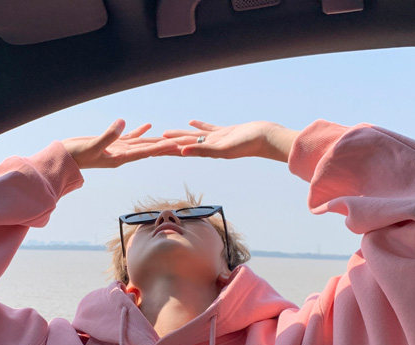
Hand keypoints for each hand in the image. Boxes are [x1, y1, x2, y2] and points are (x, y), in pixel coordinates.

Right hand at [62, 119, 179, 168]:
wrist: (65, 159)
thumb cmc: (76, 155)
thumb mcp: (93, 146)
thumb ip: (108, 135)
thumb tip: (123, 122)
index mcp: (121, 158)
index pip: (146, 152)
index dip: (162, 147)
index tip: (176, 146)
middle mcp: (123, 155)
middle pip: (150, 149)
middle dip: (166, 147)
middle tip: (183, 144)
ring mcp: (119, 149)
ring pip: (143, 143)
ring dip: (158, 139)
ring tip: (174, 136)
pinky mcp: (112, 143)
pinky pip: (130, 137)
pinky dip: (140, 131)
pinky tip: (150, 126)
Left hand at [162, 120, 299, 162]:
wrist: (266, 138)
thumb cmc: (247, 145)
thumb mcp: (222, 148)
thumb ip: (202, 150)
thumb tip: (182, 152)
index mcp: (204, 151)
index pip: (178, 150)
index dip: (164, 150)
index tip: (148, 151)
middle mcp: (207, 147)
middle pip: (181, 145)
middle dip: (166, 145)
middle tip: (151, 144)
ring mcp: (215, 140)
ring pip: (192, 137)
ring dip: (178, 135)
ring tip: (164, 133)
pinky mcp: (224, 132)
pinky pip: (207, 129)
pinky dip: (198, 126)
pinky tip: (190, 122)